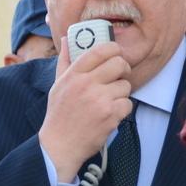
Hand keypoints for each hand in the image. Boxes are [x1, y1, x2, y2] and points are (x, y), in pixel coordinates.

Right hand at [39, 36, 131, 181]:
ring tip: (108, 102)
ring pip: (125, 85)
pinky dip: (121, 110)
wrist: (60, 145)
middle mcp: (86, 84)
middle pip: (119, 63)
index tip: (115, 54)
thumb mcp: (57, 85)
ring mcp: (99, 100)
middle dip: (122, 69)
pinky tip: (109, 115)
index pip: (100, 50)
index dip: (113, 49)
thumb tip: (67, 40)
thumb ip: (65, 61)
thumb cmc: (59, 115)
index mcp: (73, 75)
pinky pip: (128, 104)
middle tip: (118, 77)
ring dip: (120, 93)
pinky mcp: (110, 115)